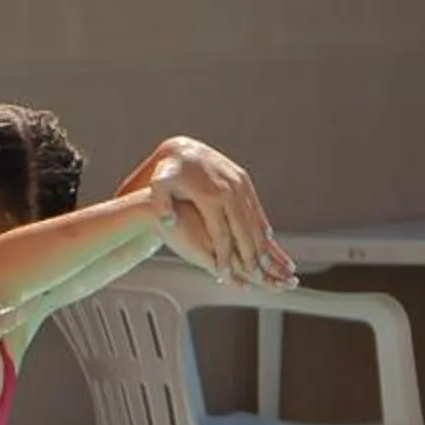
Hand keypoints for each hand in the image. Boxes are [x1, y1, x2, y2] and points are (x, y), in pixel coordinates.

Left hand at [148, 138, 296, 287]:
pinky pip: (256, 207)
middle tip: (254, 275)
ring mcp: (239, 183)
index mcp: (210, 196)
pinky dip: (261, 225)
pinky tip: (265, 240)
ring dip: (260, 242)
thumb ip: (162, 206)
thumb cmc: (168, 174)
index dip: (224, 257)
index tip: (223, 274)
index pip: (221, 235)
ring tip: (262, 263)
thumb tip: (168, 222)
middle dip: (249, 255)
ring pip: (254, 219)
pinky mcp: (243, 179)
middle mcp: (229, 189)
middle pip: (243, 230)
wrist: (182, 149)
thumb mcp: (159, 188)